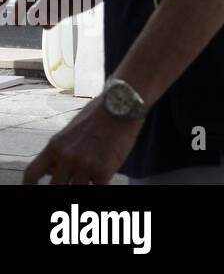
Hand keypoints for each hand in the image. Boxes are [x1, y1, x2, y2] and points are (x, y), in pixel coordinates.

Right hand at [2, 0, 101, 26]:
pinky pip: (47, 23)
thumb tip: (15, 8)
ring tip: (58, 2)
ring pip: (34, 16)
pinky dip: (51, 20)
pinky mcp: (61, 11)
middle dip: (20, 11)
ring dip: (42, 14)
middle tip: (19, 19)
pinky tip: (62, 11)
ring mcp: (51, 1)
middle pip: (22, 5)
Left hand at [22, 95, 142, 184]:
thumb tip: (52, 168)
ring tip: (93, 177)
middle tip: (73, 183)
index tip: (33, 190)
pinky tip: (105, 179)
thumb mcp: (72, 128)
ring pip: (77, 190)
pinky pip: (98, 189)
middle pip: (54, 188)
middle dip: (63, 187)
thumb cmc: (101, 112)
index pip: (32, 173)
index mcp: (55, 146)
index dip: (29, 187)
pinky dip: (100, 186)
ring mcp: (84, 165)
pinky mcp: (103, 170)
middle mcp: (66, 157)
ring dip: (85, 185)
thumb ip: (62, 149)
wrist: (124, 103)